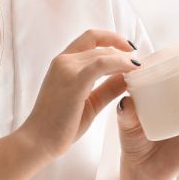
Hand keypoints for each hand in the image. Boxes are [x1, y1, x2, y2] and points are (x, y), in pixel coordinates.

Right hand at [19, 29, 139, 160]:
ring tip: (139, 68)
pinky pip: (103, 64)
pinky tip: (133, 70)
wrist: (38, 141)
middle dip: (123, 50)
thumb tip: (128, 77)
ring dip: (124, 58)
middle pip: (99, 45)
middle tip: (140, 63)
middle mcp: (63, 60)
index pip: (90, 38)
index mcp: (62, 63)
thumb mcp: (89, 102)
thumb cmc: (60, 125)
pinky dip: (120, 64)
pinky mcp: (74, 81)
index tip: (128, 49)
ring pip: (103, 52)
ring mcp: (67, 69)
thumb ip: (107, 88)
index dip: (112, 38)